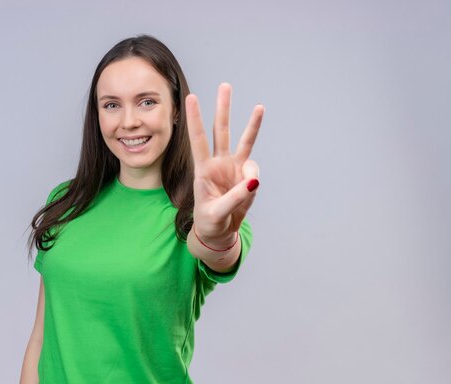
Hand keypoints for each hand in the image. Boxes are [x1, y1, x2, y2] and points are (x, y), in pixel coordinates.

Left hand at [185, 83, 263, 246]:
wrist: (218, 231)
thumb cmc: (210, 221)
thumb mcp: (217, 213)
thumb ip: (235, 198)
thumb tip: (253, 181)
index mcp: (203, 170)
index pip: (198, 140)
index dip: (195, 119)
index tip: (191, 98)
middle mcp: (218, 163)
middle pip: (221, 131)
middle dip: (223, 108)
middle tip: (225, 86)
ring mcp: (233, 168)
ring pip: (244, 141)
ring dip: (252, 124)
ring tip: (259, 107)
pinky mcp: (245, 176)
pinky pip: (255, 172)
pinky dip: (254, 181)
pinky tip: (246, 193)